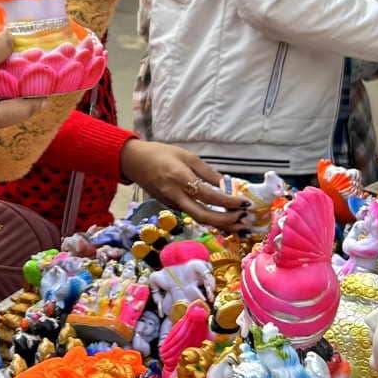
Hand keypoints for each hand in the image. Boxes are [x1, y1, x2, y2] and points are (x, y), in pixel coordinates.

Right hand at [117, 139, 246, 229]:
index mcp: (180, 178)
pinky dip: (209, 217)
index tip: (244, 203)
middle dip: (226, 221)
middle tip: (244, 220)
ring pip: (198, 218)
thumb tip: (226, 184)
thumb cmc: (159, 153)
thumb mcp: (186, 155)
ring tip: (239, 223)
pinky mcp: (169, 206)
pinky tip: (222, 217)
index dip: (228, 201)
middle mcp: (175, 195)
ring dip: (220, 223)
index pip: (209, 195)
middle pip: (203, 215)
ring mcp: (171, 203)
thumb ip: (206, 172)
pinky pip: (192, 213)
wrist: (132, 161)